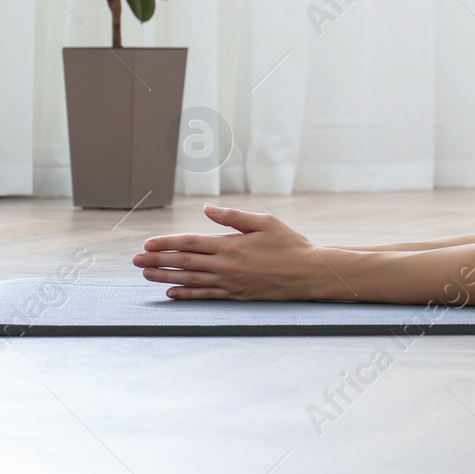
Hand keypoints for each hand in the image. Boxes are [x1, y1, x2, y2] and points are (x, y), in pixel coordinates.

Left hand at [134, 203, 334, 300]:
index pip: (190, 243)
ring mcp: (229, 283)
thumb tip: (206, 209)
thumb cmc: (290, 244)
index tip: (147, 243)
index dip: (166, 243)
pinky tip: (171, 293)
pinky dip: (186, 294)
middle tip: (135, 260)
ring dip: (165, 277)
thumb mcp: (265, 223)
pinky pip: (204, 296)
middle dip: (156, 260)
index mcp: (231, 245)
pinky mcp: (235, 296)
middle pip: (184, 263)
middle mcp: (226, 266)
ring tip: (146, 274)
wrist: (308, 273)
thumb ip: (233, 217)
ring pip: (189, 280)